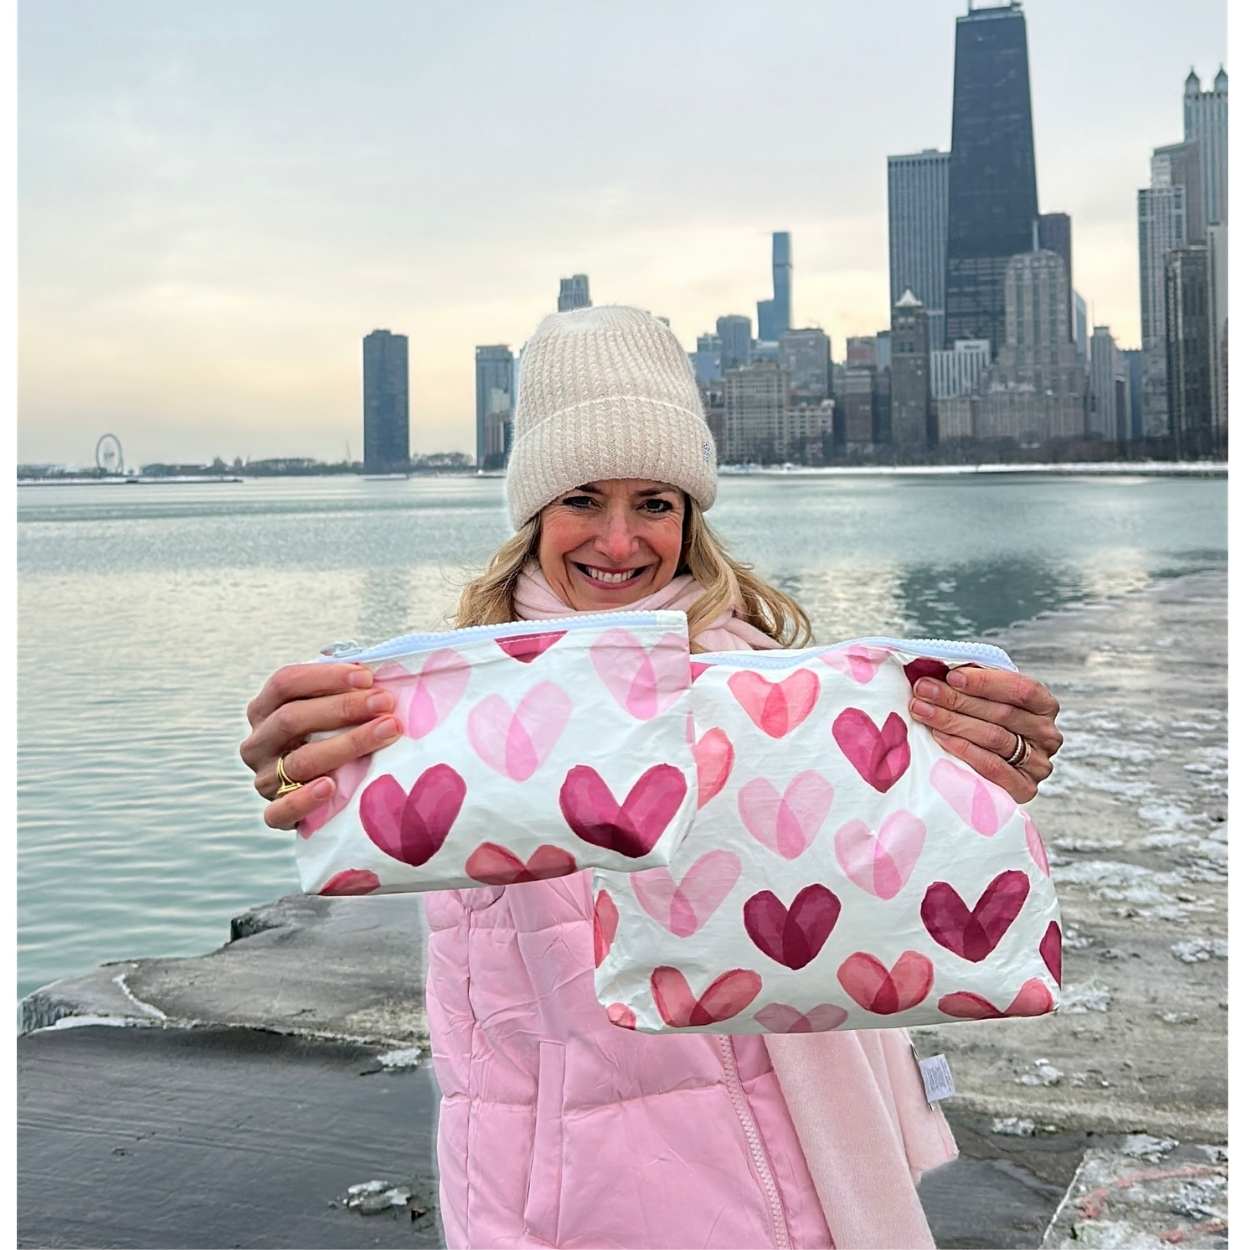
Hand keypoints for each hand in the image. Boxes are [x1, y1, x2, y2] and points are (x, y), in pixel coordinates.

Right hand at [239, 662, 402, 830]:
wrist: (326, 797)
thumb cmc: (332, 738)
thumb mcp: (331, 710)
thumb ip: (341, 688)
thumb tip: (368, 664)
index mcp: (264, 710)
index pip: (284, 683)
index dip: (326, 677)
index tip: (368, 677)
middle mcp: (258, 743)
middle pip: (292, 718)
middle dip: (343, 707)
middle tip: (385, 702)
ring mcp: (264, 779)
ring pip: (300, 761)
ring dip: (347, 744)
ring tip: (386, 732)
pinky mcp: (275, 813)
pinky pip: (281, 811)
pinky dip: (305, 799)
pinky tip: (331, 786)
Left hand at [908, 664, 1061, 803]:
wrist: (985, 770)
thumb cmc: (982, 721)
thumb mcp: (984, 697)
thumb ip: (972, 682)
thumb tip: (940, 666)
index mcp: (1044, 705)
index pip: (1021, 689)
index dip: (986, 682)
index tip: (951, 676)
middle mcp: (1047, 734)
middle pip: (1002, 713)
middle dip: (957, 699)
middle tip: (923, 690)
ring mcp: (1038, 763)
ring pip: (994, 737)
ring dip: (953, 721)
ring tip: (922, 710)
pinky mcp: (1024, 788)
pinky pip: (992, 767)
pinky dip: (964, 750)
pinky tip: (940, 737)